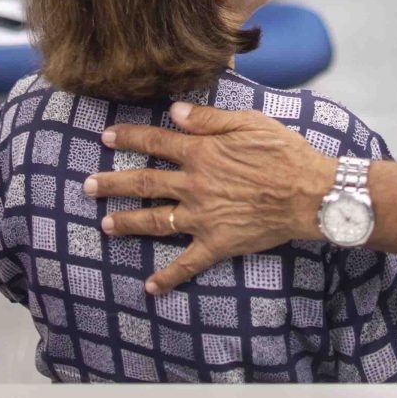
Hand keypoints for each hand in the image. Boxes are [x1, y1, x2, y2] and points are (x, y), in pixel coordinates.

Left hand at [84, 101, 335, 294]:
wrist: (308, 193)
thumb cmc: (284, 153)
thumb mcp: (249, 122)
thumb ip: (209, 118)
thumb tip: (175, 110)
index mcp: (201, 153)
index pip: (155, 143)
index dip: (128, 138)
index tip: (106, 138)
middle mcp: (194, 185)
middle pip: (143, 183)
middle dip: (112, 184)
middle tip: (87, 185)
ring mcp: (202, 217)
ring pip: (154, 221)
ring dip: (126, 223)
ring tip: (104, 225)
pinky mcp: (217, 244)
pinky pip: (187, 264)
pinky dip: (168, 277)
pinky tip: (150, 288)